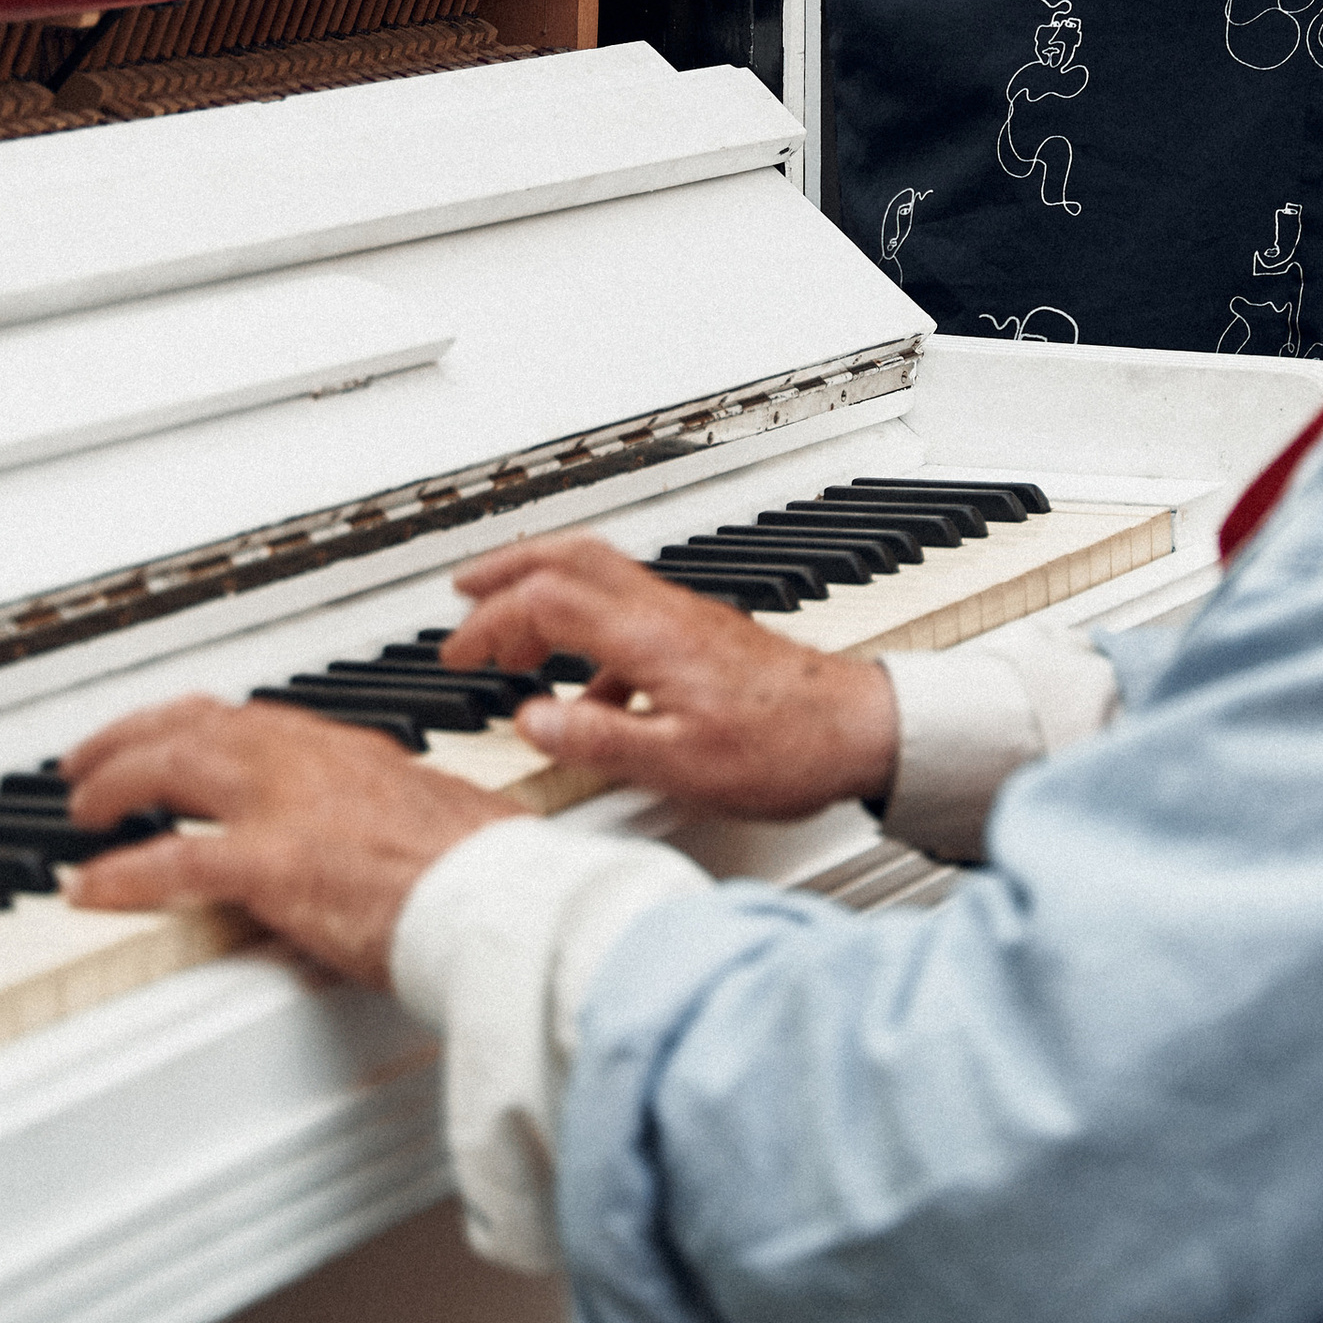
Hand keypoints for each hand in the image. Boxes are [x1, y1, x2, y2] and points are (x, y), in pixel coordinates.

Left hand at [59, 697, 510, 983]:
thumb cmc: (489, 874)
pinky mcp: (275, 865)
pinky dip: (122, 874)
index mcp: (349, 752)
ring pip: (175, 768)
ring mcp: (288, 809)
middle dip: (133, 736)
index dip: (195, 721)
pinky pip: (174, 863)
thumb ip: (389, 813)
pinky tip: (88, 888)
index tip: (168, 728)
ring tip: (82, 805)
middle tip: (89, 758)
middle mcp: (310, 764)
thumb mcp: (434, 817)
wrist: (505, 901)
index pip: (251, 718)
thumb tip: (388, 831)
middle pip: (197, 726)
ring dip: (118, 782)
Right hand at [446, 533, 899, 819]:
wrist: (863, 729)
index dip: (492, 620)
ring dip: (546, 586)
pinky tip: (589, 686)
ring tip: (510, 627)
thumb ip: (600, 740)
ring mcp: (687, 618)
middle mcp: (666, 613)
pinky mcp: (705, 635)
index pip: (548, 601)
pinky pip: (630, 608)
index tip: (460, 652)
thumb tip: (531, 720)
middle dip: (509, 566)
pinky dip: (589, 627)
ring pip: (601, 573)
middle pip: (572, 557)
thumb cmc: (787, 748)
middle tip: (464, 590)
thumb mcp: (683, 765)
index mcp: (651, 637)